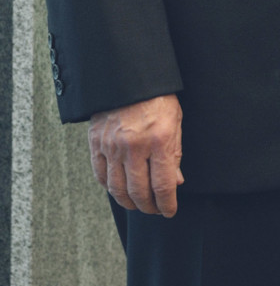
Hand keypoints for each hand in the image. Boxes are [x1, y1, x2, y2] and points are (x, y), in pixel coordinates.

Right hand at [89, 94, 183, 216]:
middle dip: (149, 207)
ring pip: (118, 189)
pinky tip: (119, 189)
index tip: (169, 210)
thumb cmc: (157, 96)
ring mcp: (112, 145)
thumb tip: (176, 182)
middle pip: (139, 192)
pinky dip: (110, 188)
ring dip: (129, 203)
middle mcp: (134, 146)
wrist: (128, 75)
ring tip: (138, 204)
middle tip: (155, 210)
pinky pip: (101, 175)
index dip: (167, 204)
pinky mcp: (96, 142)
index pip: (163, 185)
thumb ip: (174, 153)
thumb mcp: (175, 120)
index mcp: (159, 139)